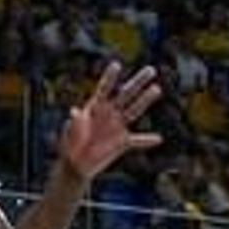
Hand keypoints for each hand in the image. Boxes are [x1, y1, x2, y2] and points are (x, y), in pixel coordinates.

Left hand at [59, 61, 163, 182]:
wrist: (76, 163)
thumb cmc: (70, 143)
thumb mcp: (69, 131)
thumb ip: (74, 122)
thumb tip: (74, 111)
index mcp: (95, 107)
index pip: (104, 89)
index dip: (110, 77)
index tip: (116, 64)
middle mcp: (109, 113)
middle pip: (126, 94)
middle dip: (138, 82)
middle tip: (150, 70)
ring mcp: (117, 126)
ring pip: (134, 110)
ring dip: (145, 100)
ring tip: (156, 89)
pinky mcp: (122, 142)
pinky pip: (137, 141)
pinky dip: (147, 140)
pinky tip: (158, 139)